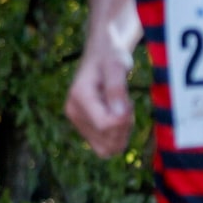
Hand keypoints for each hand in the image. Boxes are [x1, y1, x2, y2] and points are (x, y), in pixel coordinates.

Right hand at [65, 40, 135, 158]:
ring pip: (107, 148)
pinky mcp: (85, 128)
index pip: (106, 125)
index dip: (125, 119)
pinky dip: (117, 136)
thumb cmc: (111, 56)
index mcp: (79, 97)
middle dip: (125, 127)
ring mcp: (77, 122)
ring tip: (121, 109)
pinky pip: (105, 146)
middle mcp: (73, 112)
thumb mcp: (117, 65)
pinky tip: (118, 117)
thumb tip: (119, 114)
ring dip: (122, 133)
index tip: (128, 102)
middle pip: (108, 141)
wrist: (101, 54)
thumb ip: (117, 89)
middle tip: (126, 104)